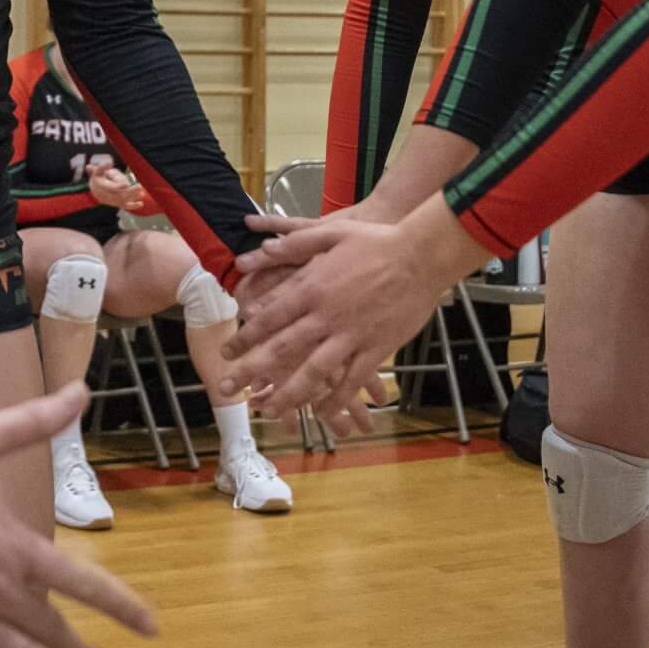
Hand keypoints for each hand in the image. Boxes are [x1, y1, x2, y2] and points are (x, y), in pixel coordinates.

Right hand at [85, 166, 146, 212]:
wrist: (95, 190)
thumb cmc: (97, 178)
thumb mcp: (97, 170)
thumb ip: (102, 166)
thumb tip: (109, 162)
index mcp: (101, 187)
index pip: (111, 188)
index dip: (119, 186)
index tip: (127, 183)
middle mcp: (106, 196)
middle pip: (119, 195)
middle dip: (130, 191)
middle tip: (139, 186)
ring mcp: (112, 201)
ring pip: (123, 200)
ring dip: (133, 196)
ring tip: (141, 192)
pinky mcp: (117, 203)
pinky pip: (125, 206)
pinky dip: (133, 206)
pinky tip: (141, 203)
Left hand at [221, 199, 487, 429]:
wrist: (422, 256)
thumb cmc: (376, 241)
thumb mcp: (330, 233)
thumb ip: (292, 244)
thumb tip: (257, 251)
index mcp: (311, 288)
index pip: (268, 319)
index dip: (244, 339)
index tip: (226, 353)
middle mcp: (325, 316)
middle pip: (281, 350)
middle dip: (251, 372)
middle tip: (228, 389)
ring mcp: (352, 335)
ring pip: (313, 373)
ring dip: (289, 395)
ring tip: (271, 411)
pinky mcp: (377, 348)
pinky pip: (352, 380)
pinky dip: (337, 399)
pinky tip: (324, 414)